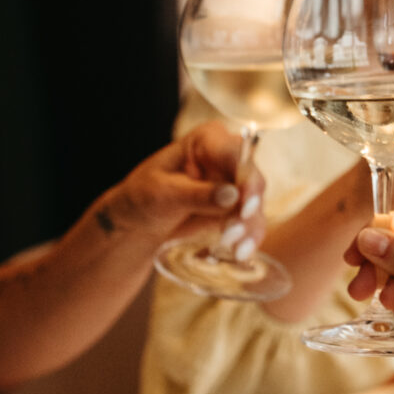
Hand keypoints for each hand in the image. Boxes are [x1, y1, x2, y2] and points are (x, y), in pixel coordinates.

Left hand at [106, 121, 265, 247]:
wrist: (138, 221)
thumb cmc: (143, 196)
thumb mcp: (163, 194)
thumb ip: (197, 194)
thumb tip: (232, 195)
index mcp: (208, 140)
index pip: (235, 152)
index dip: (244, 177)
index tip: (243, 204)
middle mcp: (227, 157)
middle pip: (252, 178)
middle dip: (247, 207)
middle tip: (232, 233)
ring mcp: (234, 183)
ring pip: (255, 203)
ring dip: (248, 228)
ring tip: (235, 251)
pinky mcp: (236, 207)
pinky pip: (251, 222)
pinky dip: (249, 238)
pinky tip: (241, 253)